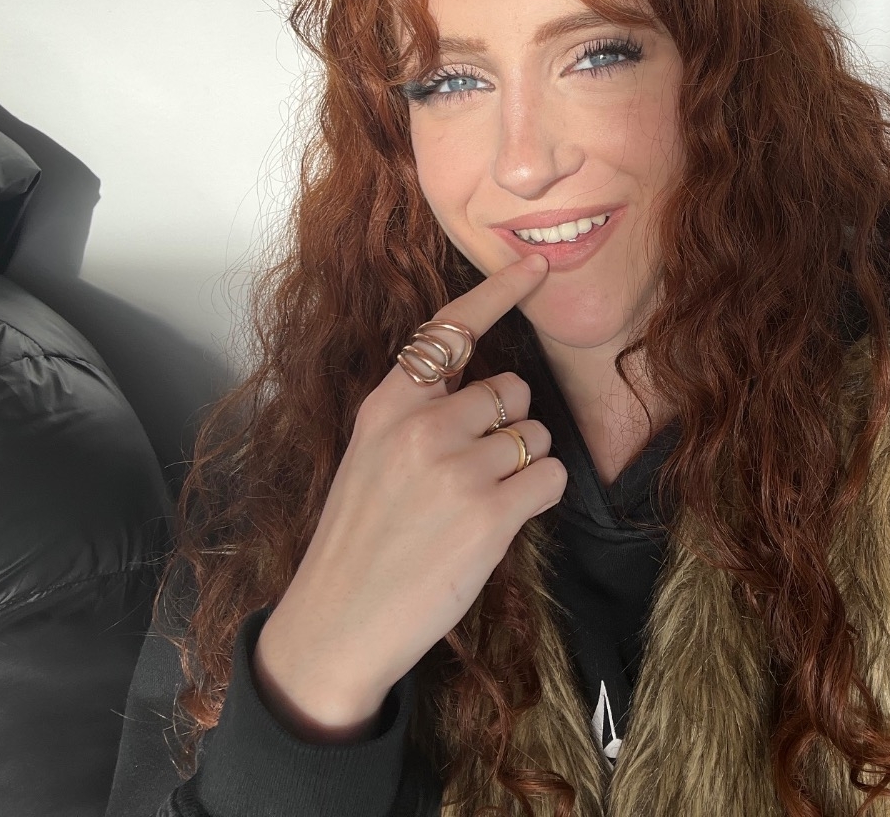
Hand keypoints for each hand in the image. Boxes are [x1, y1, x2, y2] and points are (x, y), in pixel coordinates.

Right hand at [251, 254, 563, 742]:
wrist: (337, 622)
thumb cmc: (360, 540)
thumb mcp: (370, 457)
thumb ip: (418, 412)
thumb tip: (478, 381)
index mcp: (387, 406)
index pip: (449, 330)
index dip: (498, 292)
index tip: (535, 267)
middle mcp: (421, 427)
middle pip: (512, 389)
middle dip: (508, 424)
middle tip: (474, 472)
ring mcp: (456, 470)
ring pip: (535, 434)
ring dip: (524, 464)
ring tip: (479, 503)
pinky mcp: (489, 515)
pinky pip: (551, 475)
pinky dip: (541, 494)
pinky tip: (504, 520)